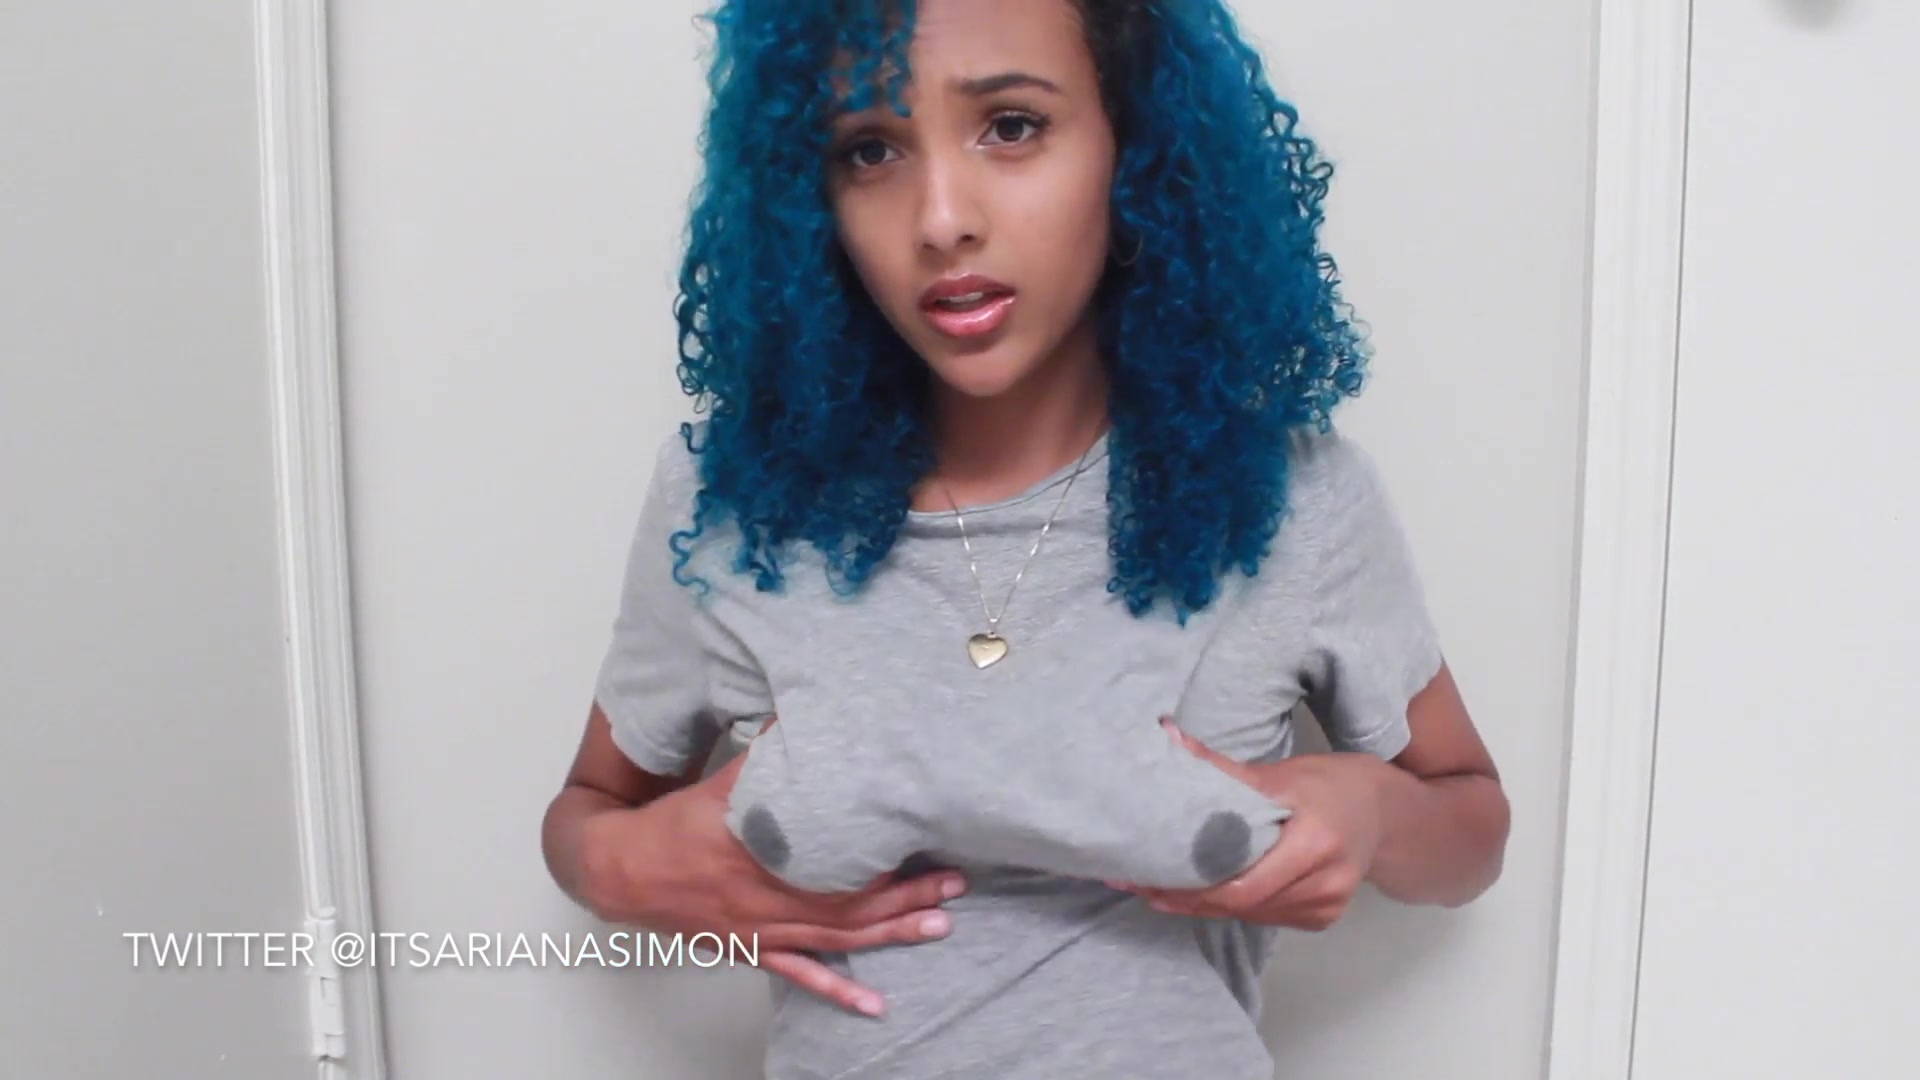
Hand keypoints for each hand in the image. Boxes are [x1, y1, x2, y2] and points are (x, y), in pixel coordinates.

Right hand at [584, 720, 964, 1017]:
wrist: (619, 870)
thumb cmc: (670, 826)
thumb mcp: (722, 783)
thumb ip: (765, 755)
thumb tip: (797, 716)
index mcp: (765, 857)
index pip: (840, 865)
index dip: (887, 861)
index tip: (928, 849)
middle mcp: (770, 901)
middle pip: (851, 903)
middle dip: (907, 895)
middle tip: (953, 886)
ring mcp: (763, 931)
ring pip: (837, 938)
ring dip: (890, 934)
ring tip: (937, 927)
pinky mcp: (752, 948)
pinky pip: (800, 973)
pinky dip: (838, 990)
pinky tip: (871, 1003)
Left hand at [1110, 719, 1385, 930]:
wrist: (1382, 812)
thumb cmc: (1327, 785)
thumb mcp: (1280, 773)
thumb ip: (1222, 769)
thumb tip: (1169, 738)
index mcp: (1316, 843)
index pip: (1244, 884)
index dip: (1194, 888)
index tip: (1150, 878)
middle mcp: (1325, 883)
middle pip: (1243, 904)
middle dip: (1189, 899)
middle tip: (1143, 886)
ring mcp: (1327, 906)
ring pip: (1251, 915)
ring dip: (1205, 905)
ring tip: (1161, 889)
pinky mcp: (1322, 918)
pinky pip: (1266, 916)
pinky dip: (1233, 906)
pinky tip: (1203, 894)